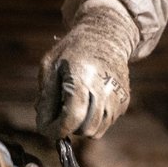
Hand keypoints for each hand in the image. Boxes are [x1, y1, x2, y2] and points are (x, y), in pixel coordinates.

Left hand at [36, 0, 138, 139]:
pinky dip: (93, 119)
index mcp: (82, 78)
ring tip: (72, 105)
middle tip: (57, 112)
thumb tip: (43, 125)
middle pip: (84, 129)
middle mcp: (104, 89)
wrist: (105, 36)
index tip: (45, 127)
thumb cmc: (72, 50)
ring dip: (80, 125)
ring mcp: (117, 96)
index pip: (71, 118)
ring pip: (96, 131)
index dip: (55, 129)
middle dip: (67, 127)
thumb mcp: (50, 65)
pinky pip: (106, 123)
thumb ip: (45, 96)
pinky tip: (87, 100)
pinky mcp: (124, 101)